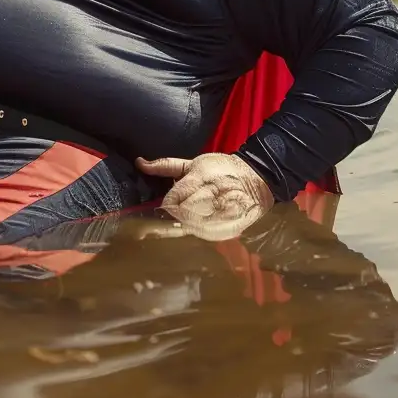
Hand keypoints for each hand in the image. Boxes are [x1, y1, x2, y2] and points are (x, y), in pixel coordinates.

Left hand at [135, 152, 268, 240]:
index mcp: (200, 177)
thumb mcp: (194, 163)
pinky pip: (208, 234)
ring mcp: (223, 212)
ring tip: (197, 216)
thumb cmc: (221, 170)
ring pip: (194, 226)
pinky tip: (206, 224)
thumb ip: (165, 166)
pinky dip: (203, 231)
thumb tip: (139, 163)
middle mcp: (212, 194)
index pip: (173, 198)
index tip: (171, 204)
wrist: (257, 179)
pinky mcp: (232, 226)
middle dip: (178, 214)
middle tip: (184, 211)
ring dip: (190, 224)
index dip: (170, 203)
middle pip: (182, 213)